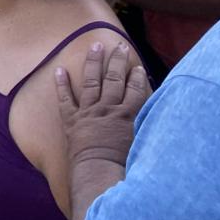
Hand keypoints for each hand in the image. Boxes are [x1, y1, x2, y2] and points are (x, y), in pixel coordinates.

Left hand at [55, 40, 150, 168]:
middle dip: (117, 61)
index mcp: (126, 116)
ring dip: (93, 62)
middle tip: (119, 45)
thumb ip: (149, 130)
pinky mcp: (72, 120)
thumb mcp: (143, 147)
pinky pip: (65, 99)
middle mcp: (107, 110)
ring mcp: (88, 112)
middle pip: (114, 80)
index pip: (134, 91)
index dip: (137, 78)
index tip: (138, 66)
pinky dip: (62, 84)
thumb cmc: (124, 166)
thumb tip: (160, 120)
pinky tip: (60, 70)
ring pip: (91, 82)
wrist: (98, 173)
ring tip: (95, 46)